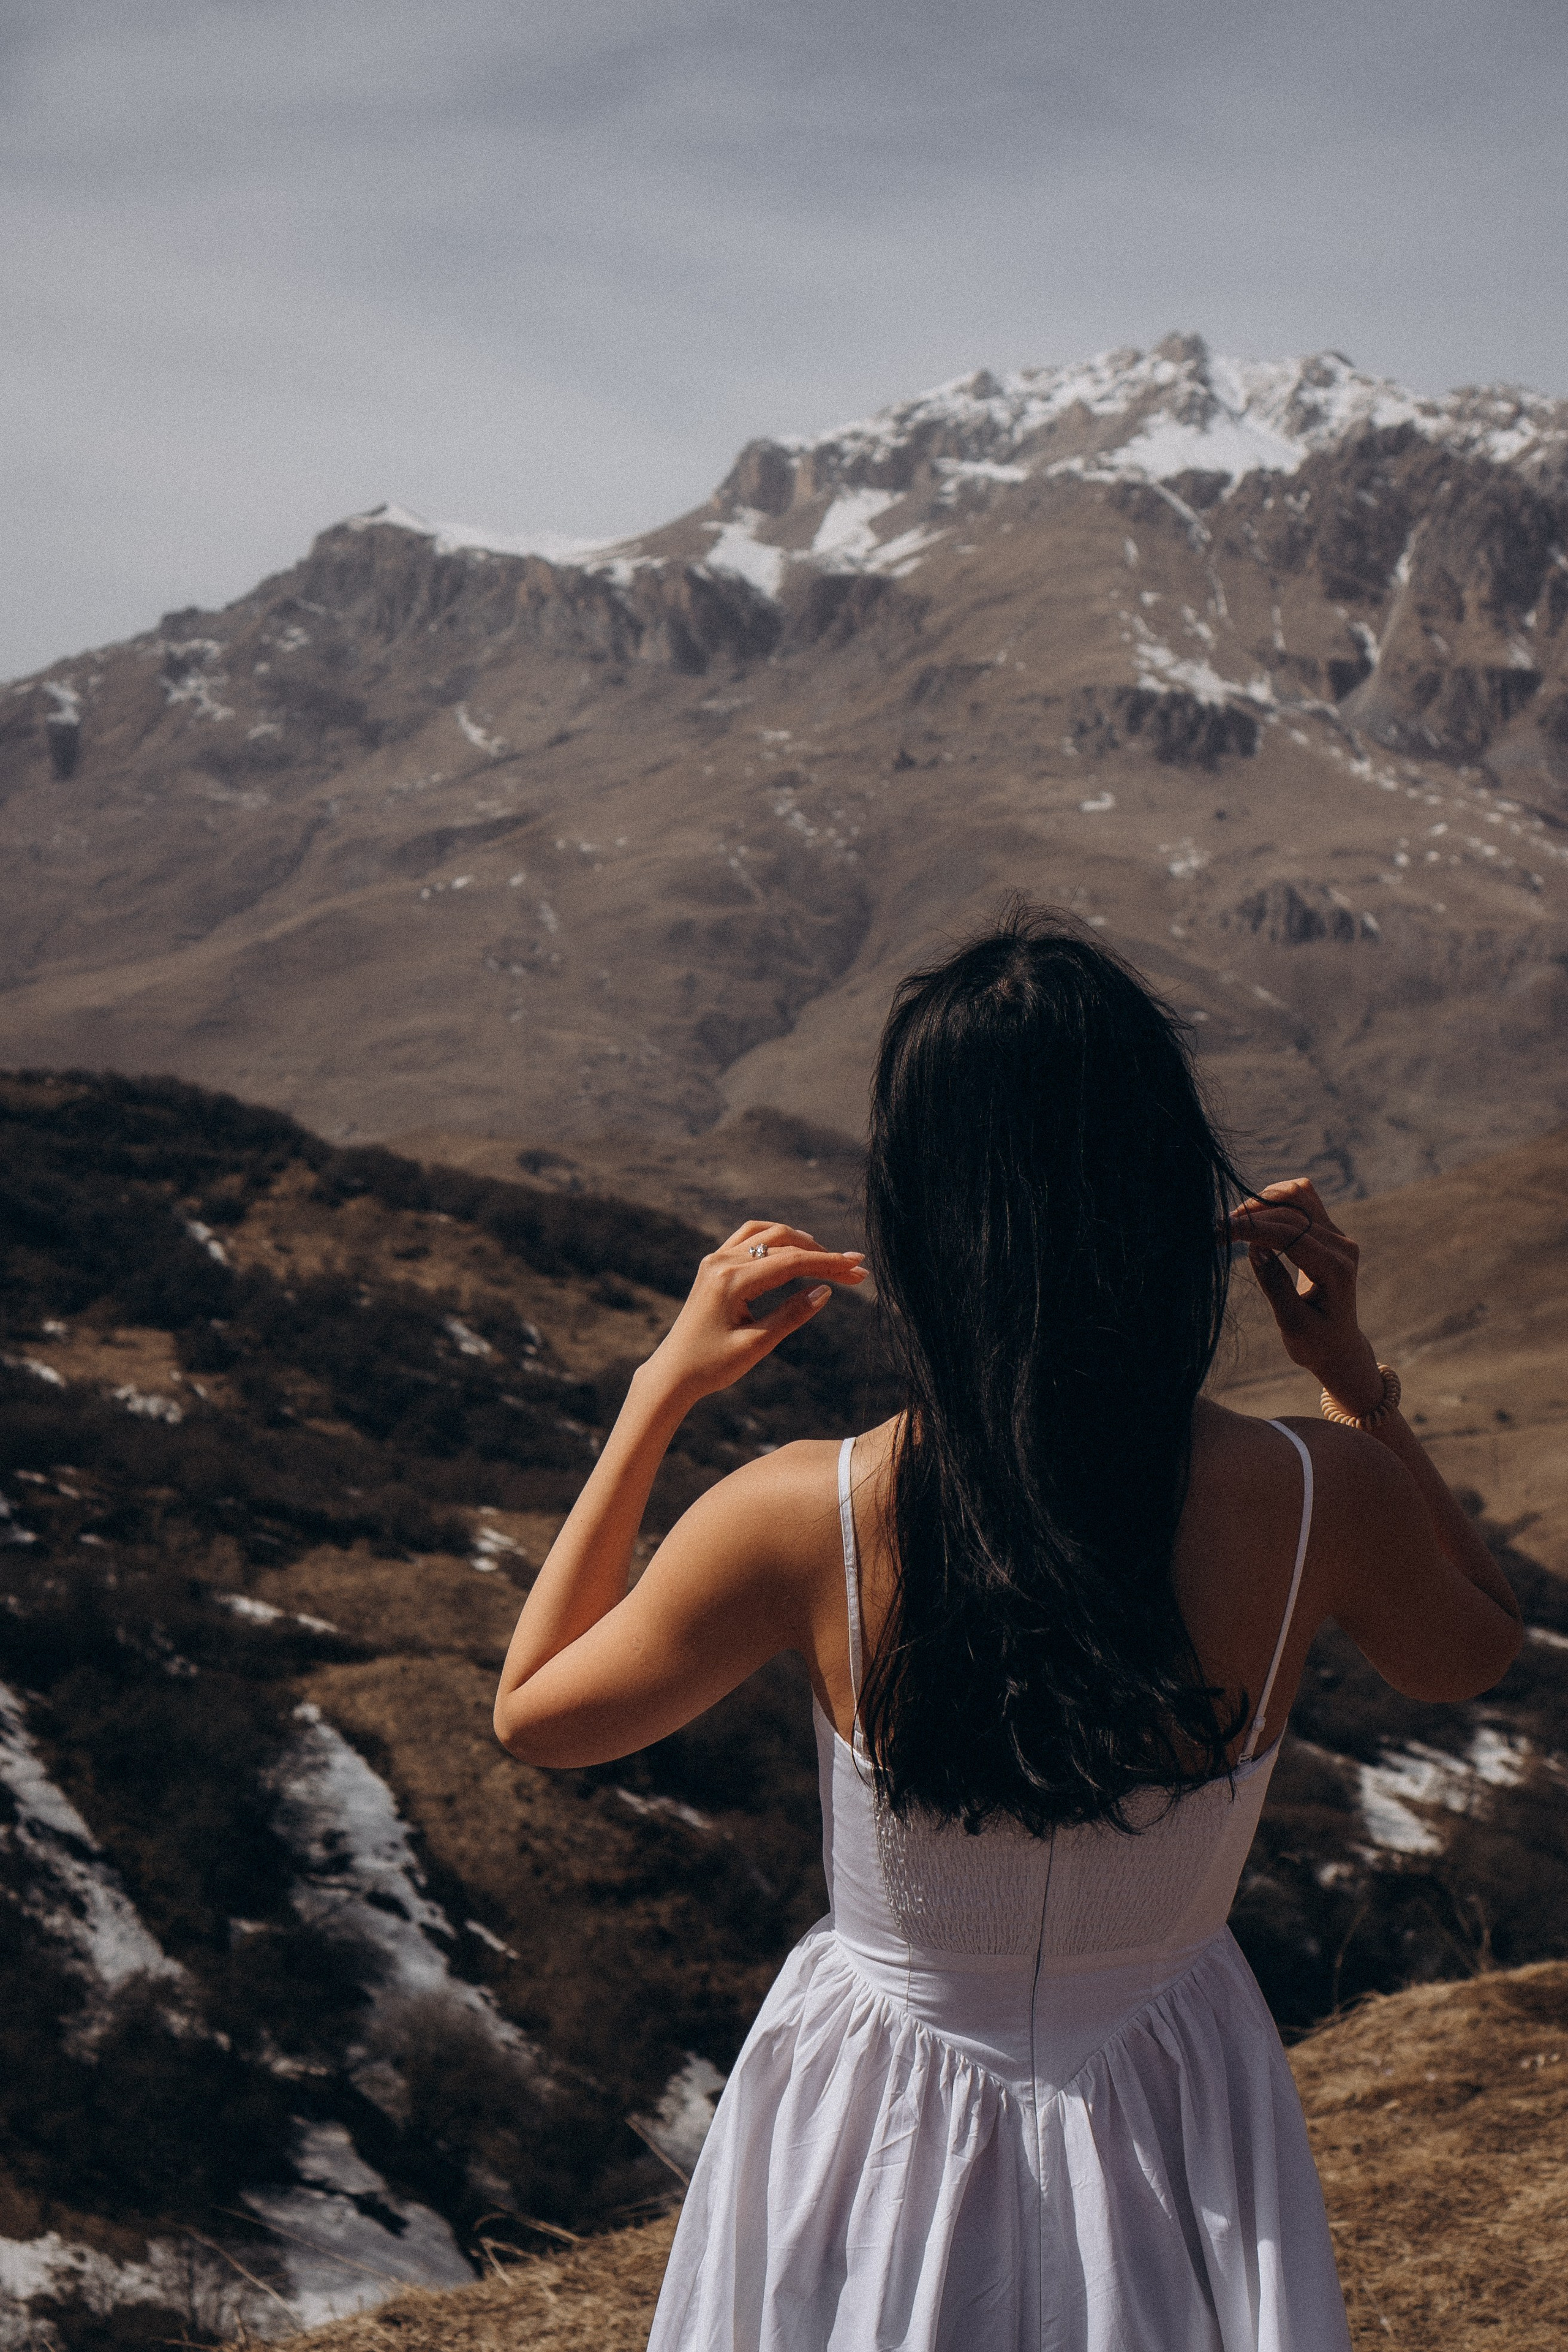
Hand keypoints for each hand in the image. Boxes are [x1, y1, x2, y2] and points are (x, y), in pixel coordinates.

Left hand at [639, 1220, 867, 1408]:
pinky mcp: (713, 1266)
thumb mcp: (757, 1345)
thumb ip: (791, 1315)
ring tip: (827, 1258)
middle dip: (821, 1254)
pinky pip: (748, 1238)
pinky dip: (776, 1240)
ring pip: (766, 1234)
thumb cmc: (712, 1366)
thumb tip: (824, 1291)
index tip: (859, 1267)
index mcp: (732, 1280)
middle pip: (783, 1244)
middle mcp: (721, 1261)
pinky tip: (793, 1250)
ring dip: (800, 1241)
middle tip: (853, 1270)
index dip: (829, 1263)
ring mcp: (715, 1260)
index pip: (792, 1262)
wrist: (672, 1373)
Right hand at [1226, 1179, 1382, 1413]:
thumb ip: (1275, 1284)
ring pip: (1298, 1194)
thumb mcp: (1292, 1324)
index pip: (1291, 1235)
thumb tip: (1255, 1247)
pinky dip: (1273, 1202)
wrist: (1337, 1347)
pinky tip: (1253, 1219)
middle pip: (1292, 1211)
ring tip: (1234, 1224)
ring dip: (1262, 1203)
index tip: (1218, 1233)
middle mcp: (1342, 1246)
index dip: (1252, 1228)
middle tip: (1215, 1232)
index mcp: (1337, 1270)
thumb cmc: (1315, 1342)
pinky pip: (1301, 1199)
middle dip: (1251, 1216)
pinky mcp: (1328, 1231)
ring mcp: (1337, 1235)